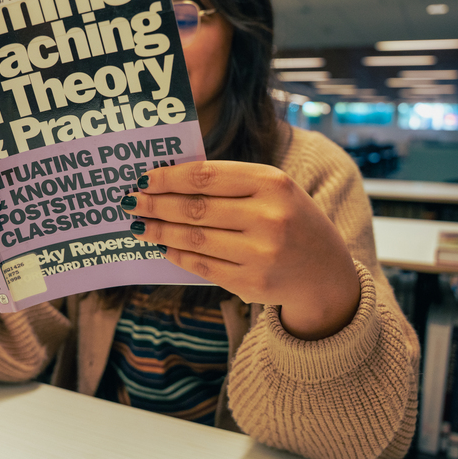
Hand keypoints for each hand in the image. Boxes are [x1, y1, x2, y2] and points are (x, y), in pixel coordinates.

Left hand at [121, 160, 359, 339]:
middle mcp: (269, 217)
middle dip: (157, 205)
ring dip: (160, 231)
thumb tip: (169, 182)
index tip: (145, 178)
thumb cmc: (290, 220)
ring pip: (195, 238)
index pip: (207, 176)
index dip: (169, 178)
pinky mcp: (252, 282)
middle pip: (196, 208)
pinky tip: (163, 248)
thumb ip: (229, 183)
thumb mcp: (273, 190)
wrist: (325, 271)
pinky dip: (178, 256)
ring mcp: (261, 253)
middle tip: (132, 202)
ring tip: (139, 226)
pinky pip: (202, 266)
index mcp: (272, 183)